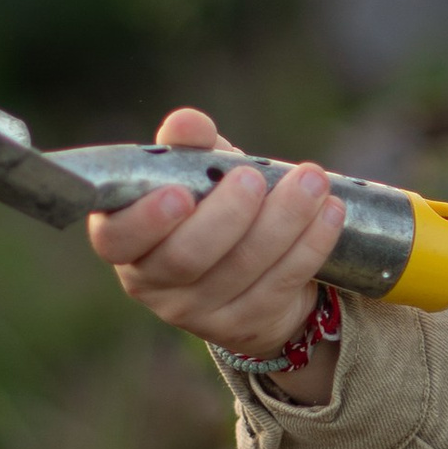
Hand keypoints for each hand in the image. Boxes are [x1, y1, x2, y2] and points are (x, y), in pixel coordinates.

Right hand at [87, 107, 345, 402]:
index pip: (116, 238)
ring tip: (312, 182)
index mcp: (125, 241)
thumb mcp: (196, 173)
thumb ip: (189, 146)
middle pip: (185, 257)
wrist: (252, 271)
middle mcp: (152, 283)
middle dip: (226, 215)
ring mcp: (198, 313)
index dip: (145, 220)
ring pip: (241, 270)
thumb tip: (187, 124)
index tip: (179, 193)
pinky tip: (330, 212)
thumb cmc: (211, 207)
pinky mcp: (245, 325)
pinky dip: (310, 245)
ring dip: (283, 221)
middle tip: (254, 178)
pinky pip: (281, 283)